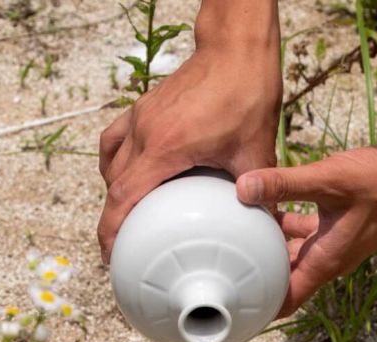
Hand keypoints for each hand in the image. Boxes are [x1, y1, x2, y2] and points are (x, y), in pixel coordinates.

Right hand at [97, 42, 280, 262]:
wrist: (237, 50)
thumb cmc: (247, 94)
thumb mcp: (256, 151)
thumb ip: (258, 193)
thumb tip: (266, 229)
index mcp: (166, 147)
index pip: (123, 195)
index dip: (111, 229)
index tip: (111, 255)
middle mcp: (145, 131)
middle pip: (113, 184)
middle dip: (113, 218)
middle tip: (123, 247)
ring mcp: (140, 117)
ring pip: (111, 162)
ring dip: (114, 192)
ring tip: (126, 216)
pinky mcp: (144, 107)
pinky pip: (114, 139)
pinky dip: (114, 161)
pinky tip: (125, 174)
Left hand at [235, 141, 376, 316]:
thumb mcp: (328, 179)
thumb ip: (285, 183)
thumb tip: (243, 188)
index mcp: (326, 260)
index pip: (287, 300)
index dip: (260, 309)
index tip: (233, 310)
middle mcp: (330, 258)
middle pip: (286, 278)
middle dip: (257, 276)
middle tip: (222, 269)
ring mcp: (335, 243)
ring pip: (294, 254)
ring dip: (270, 249)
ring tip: (236, 236)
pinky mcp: (339, 226)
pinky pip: (305, 234)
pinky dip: (285, 226)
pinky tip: (266, 204)